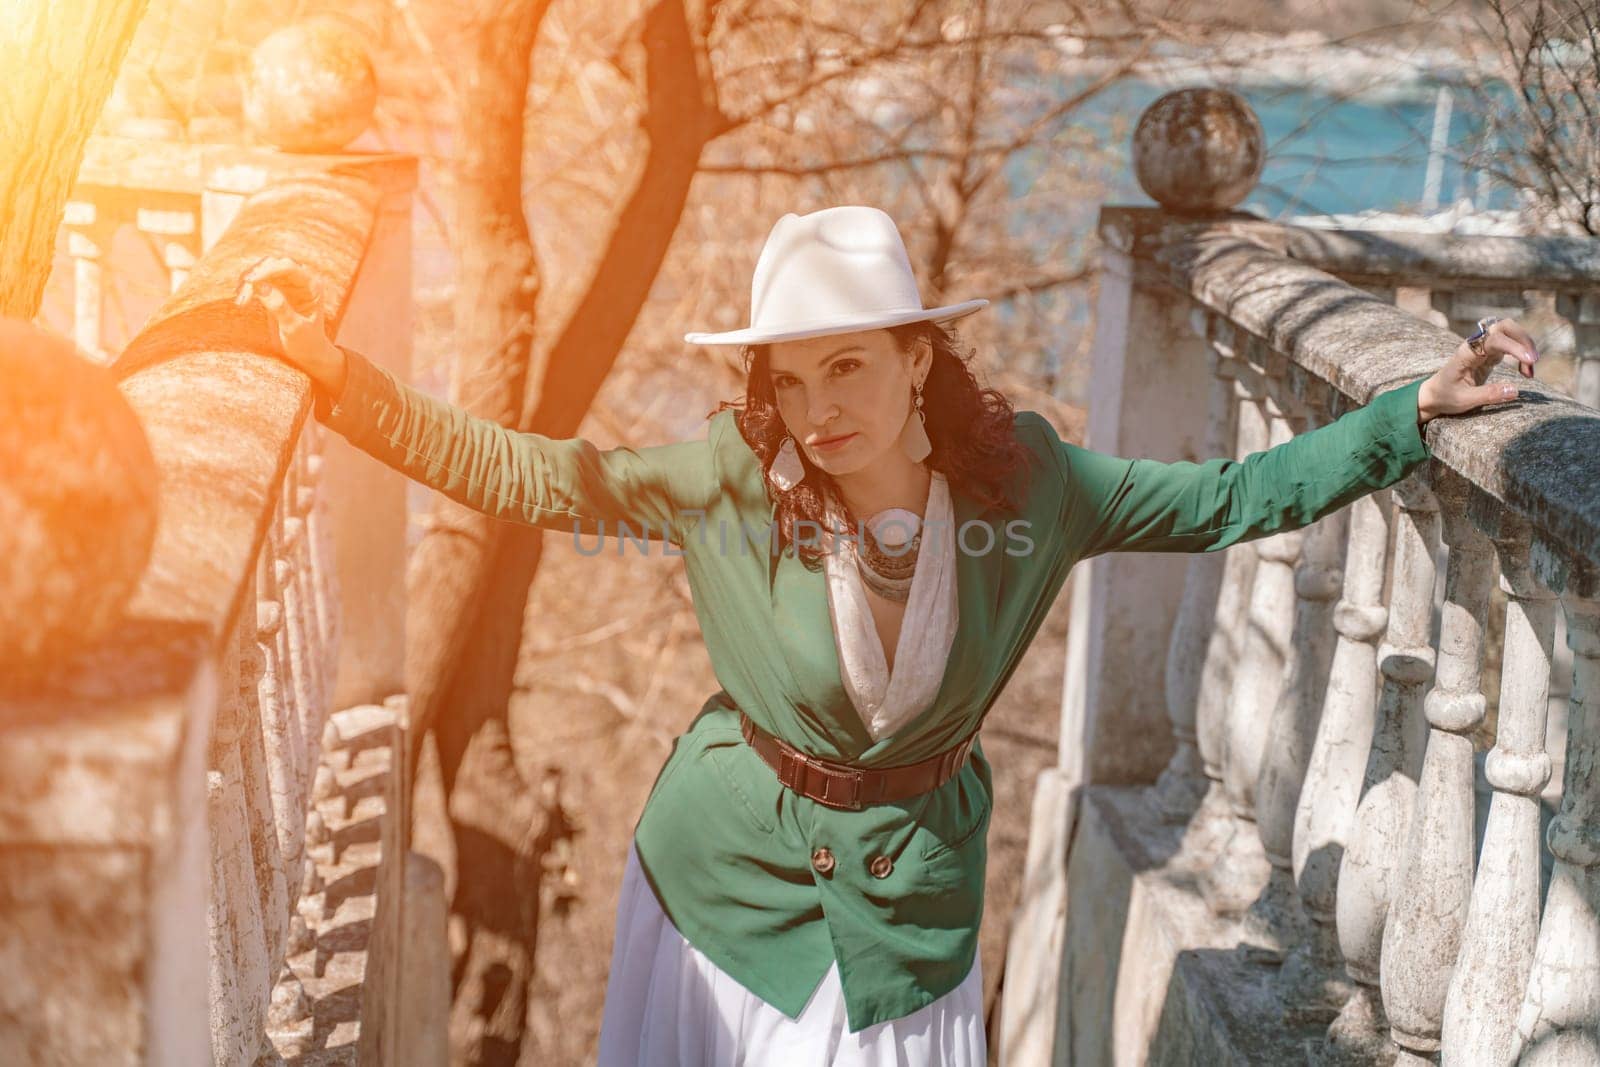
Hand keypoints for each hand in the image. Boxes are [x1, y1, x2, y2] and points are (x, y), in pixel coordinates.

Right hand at [235, 256, 346, 395]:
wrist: (307, 354)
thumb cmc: (306, 342)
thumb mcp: (294, 328)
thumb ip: (280, 307)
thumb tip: (260, 286)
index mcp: (312, 285)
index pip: (288, 267)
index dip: (267, 270)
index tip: (249, 281)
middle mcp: (301, 280)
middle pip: (273, 265)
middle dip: (256, 275)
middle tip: (242, 294)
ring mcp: (288, 284)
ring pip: (263, 271)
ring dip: (248, 281)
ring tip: (240, 301)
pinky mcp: (276, 290)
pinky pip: (258, 281)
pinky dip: (247, 288)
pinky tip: (241, 301)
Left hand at [1417, 316, 1539, 423]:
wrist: (1433, 395)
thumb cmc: (1445, 396)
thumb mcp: (1464, 400)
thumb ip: (1488, 395)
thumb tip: (1515, 391)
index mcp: (1466, 353)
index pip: (1493, 339)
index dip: (1513, 347)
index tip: (1529, 361)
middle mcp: (1475, 345)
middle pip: (1504, 326)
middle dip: (1523, 339)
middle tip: (1533, 360)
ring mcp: (1483, 348)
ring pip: (1510, 333)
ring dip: (1525, 346)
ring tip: (1529, 372)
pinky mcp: (1490, 354)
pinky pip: (1511, 346)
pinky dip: (1521, 355)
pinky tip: (1525, 372)